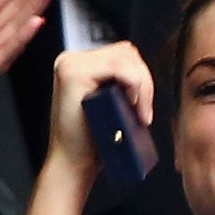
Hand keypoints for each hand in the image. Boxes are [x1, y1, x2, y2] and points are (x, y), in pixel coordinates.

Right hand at [46, 42, 154, 175]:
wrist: (74, 161)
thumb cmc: (94, 137)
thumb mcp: (112, 101)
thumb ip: (122, 81)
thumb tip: (144, 73)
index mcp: (81, 64)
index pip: (123, 54)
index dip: (141, 78)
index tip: (143, 107)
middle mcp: (72, 60)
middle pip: (127, 52)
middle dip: (144, 82)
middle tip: (143, 112)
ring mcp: (69, 64)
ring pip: (125, 58)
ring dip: (142, 86)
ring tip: (138, 112)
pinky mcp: (72, 74)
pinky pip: (119, 68)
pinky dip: (134, 86)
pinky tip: (132, 106)